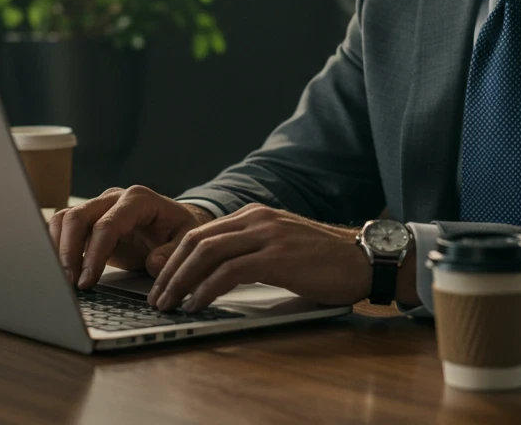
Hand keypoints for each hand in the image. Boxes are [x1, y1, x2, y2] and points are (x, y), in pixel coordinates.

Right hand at [48, 186, 213, 288]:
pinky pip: (63, 227)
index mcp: (138, 199)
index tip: (87, 281)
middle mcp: (114, 198)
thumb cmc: (180, 231)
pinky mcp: (89, 220)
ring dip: (57, 248)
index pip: (108, 224)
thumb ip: (173, 253)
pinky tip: (58, 269)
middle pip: (78, 217)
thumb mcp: (187, 241)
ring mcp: (98, 206)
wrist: (175, 224)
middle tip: (69, 283)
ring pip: (64, 219)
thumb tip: (153, 263)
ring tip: (61, 279)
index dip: (95, 254)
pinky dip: (56, 246)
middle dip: (68, 252)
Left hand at [146, 203, 371, 312]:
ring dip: (181, 281)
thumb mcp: (281, 248)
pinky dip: (206, 289)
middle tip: (156, 297)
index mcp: (255, 215)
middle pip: (196, 241)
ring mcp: (266, 235)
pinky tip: (197, 304)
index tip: (161, 282)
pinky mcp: (277, 256)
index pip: (201, 233)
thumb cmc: (325, 261)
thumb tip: (216, 275)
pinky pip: (229, 272)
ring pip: (207, 253)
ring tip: (169, 304)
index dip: (174, 258)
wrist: (365, 259)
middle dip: (170, 270)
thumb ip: (250, 253)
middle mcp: (256, 219)